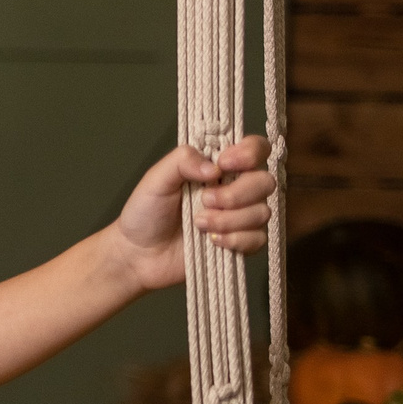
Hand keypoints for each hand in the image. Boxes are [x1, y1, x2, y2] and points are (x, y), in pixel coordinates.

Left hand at [114, 136, 275, 292]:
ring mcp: (240, 217)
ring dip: (229, 219)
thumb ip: (182, 161)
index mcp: (219, 167)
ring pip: (261, 212)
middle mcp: (235, 188)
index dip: (250, 153)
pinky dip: (235, 239)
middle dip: (236, 193)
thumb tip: (214, 167)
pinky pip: (257, 239)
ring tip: (199, 224)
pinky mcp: (240, 243)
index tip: (224, 163)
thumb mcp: (156, 179)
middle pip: (265, 181)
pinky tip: (212, 241)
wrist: (138, 254)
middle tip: (204, 201)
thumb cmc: (146, 212)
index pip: (256, 149)